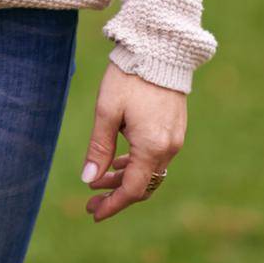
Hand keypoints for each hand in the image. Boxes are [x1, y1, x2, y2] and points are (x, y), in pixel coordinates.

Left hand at [80, 63, 186, 221]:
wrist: (158, 49)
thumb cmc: (128, 76)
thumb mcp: (106, 110)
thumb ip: (99, 147)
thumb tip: (89, 179)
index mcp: (152, 147)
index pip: (133, 189)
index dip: (113, 204)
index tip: (94, 213)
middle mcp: (168, 148)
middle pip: (143, 184)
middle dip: (116, 193)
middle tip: (91, 198)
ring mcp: (174, 140)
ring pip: (149, 171)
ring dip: (125, 177)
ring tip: (98, 179)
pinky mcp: (174, 129)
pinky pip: (155, 157)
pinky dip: (136, 163)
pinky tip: (118, 161)